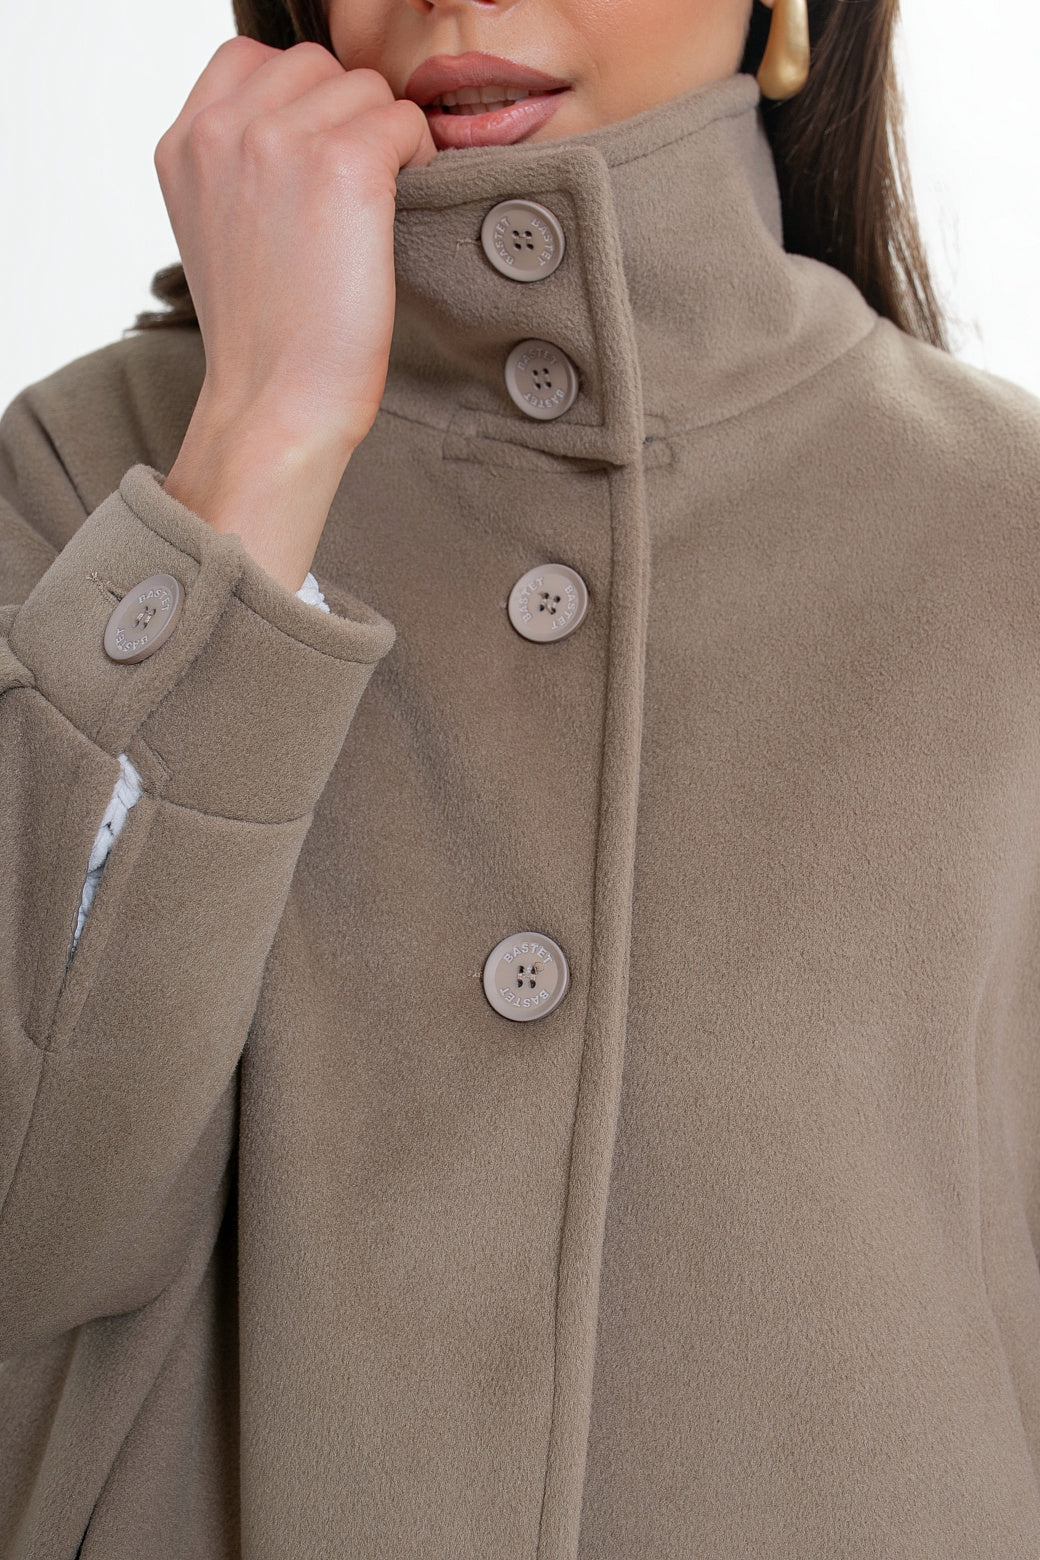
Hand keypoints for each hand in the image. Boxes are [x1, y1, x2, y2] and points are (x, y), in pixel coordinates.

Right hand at [154, 38, 436, 590]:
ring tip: (375, 207)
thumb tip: (303, 120)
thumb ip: (238, 162)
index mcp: (183, 144)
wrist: (277, 403)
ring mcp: (281, 141)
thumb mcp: (218, 230)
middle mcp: (223, 129)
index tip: (317, 158)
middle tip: (354, 190)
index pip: (249, 60)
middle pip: (313, 65)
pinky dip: (416, 154)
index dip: (298, 101)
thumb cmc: (263, 337)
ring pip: (362, 87)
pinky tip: (402, 203)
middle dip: (343, 116)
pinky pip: (402, 119)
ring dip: (382, 137)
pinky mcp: (344, 164)